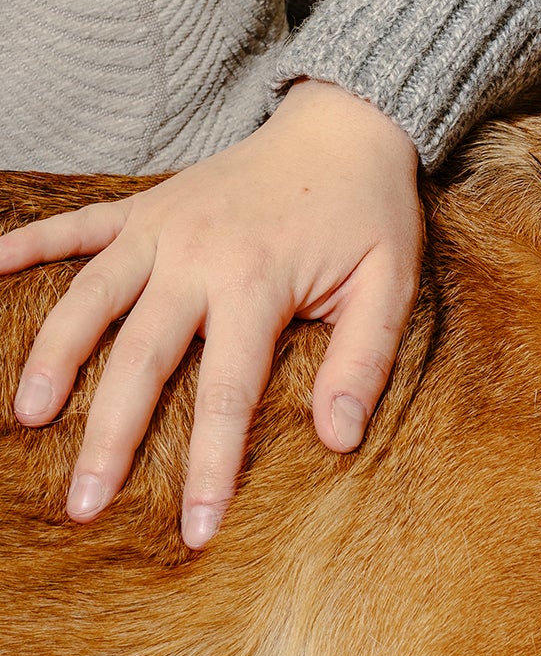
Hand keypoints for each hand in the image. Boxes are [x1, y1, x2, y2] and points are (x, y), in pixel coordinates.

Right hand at [1, 79, 421, 546]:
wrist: (348, 125)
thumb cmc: (371, 213)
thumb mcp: (389, 286)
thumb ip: (363, 361)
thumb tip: (339, 439)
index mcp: (257, 283)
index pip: (225, 394)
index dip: (209, 467)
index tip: (194, 530)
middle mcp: (196, 255)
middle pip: (138, 359)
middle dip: (109, 438)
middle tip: (84, 505)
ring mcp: (163, 226)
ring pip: (89, 298)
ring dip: (54, 356)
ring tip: (29, 418)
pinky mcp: (147, 203)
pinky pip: (76, 224)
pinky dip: (26, 243)